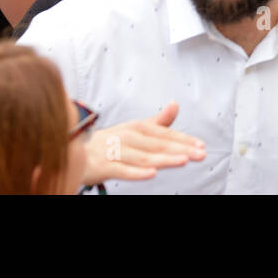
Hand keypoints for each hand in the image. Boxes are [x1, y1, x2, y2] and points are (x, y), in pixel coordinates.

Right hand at [81, 101, 205, 184]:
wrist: (76, 151)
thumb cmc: (112, 142)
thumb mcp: (136, 130)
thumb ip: (158, 121)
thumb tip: (176, 104)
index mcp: (137, 127)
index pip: (165, 134)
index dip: (184, 139)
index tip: (201, 145)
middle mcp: (128, 136)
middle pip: (158, 145)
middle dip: (181, 149)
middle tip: (201, 154)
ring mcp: (116, 151)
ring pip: (144, 157)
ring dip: (164, 158)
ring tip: (183, 160)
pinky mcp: (104, 166)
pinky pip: (123, 170)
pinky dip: (137, 172)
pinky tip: (151, 173)